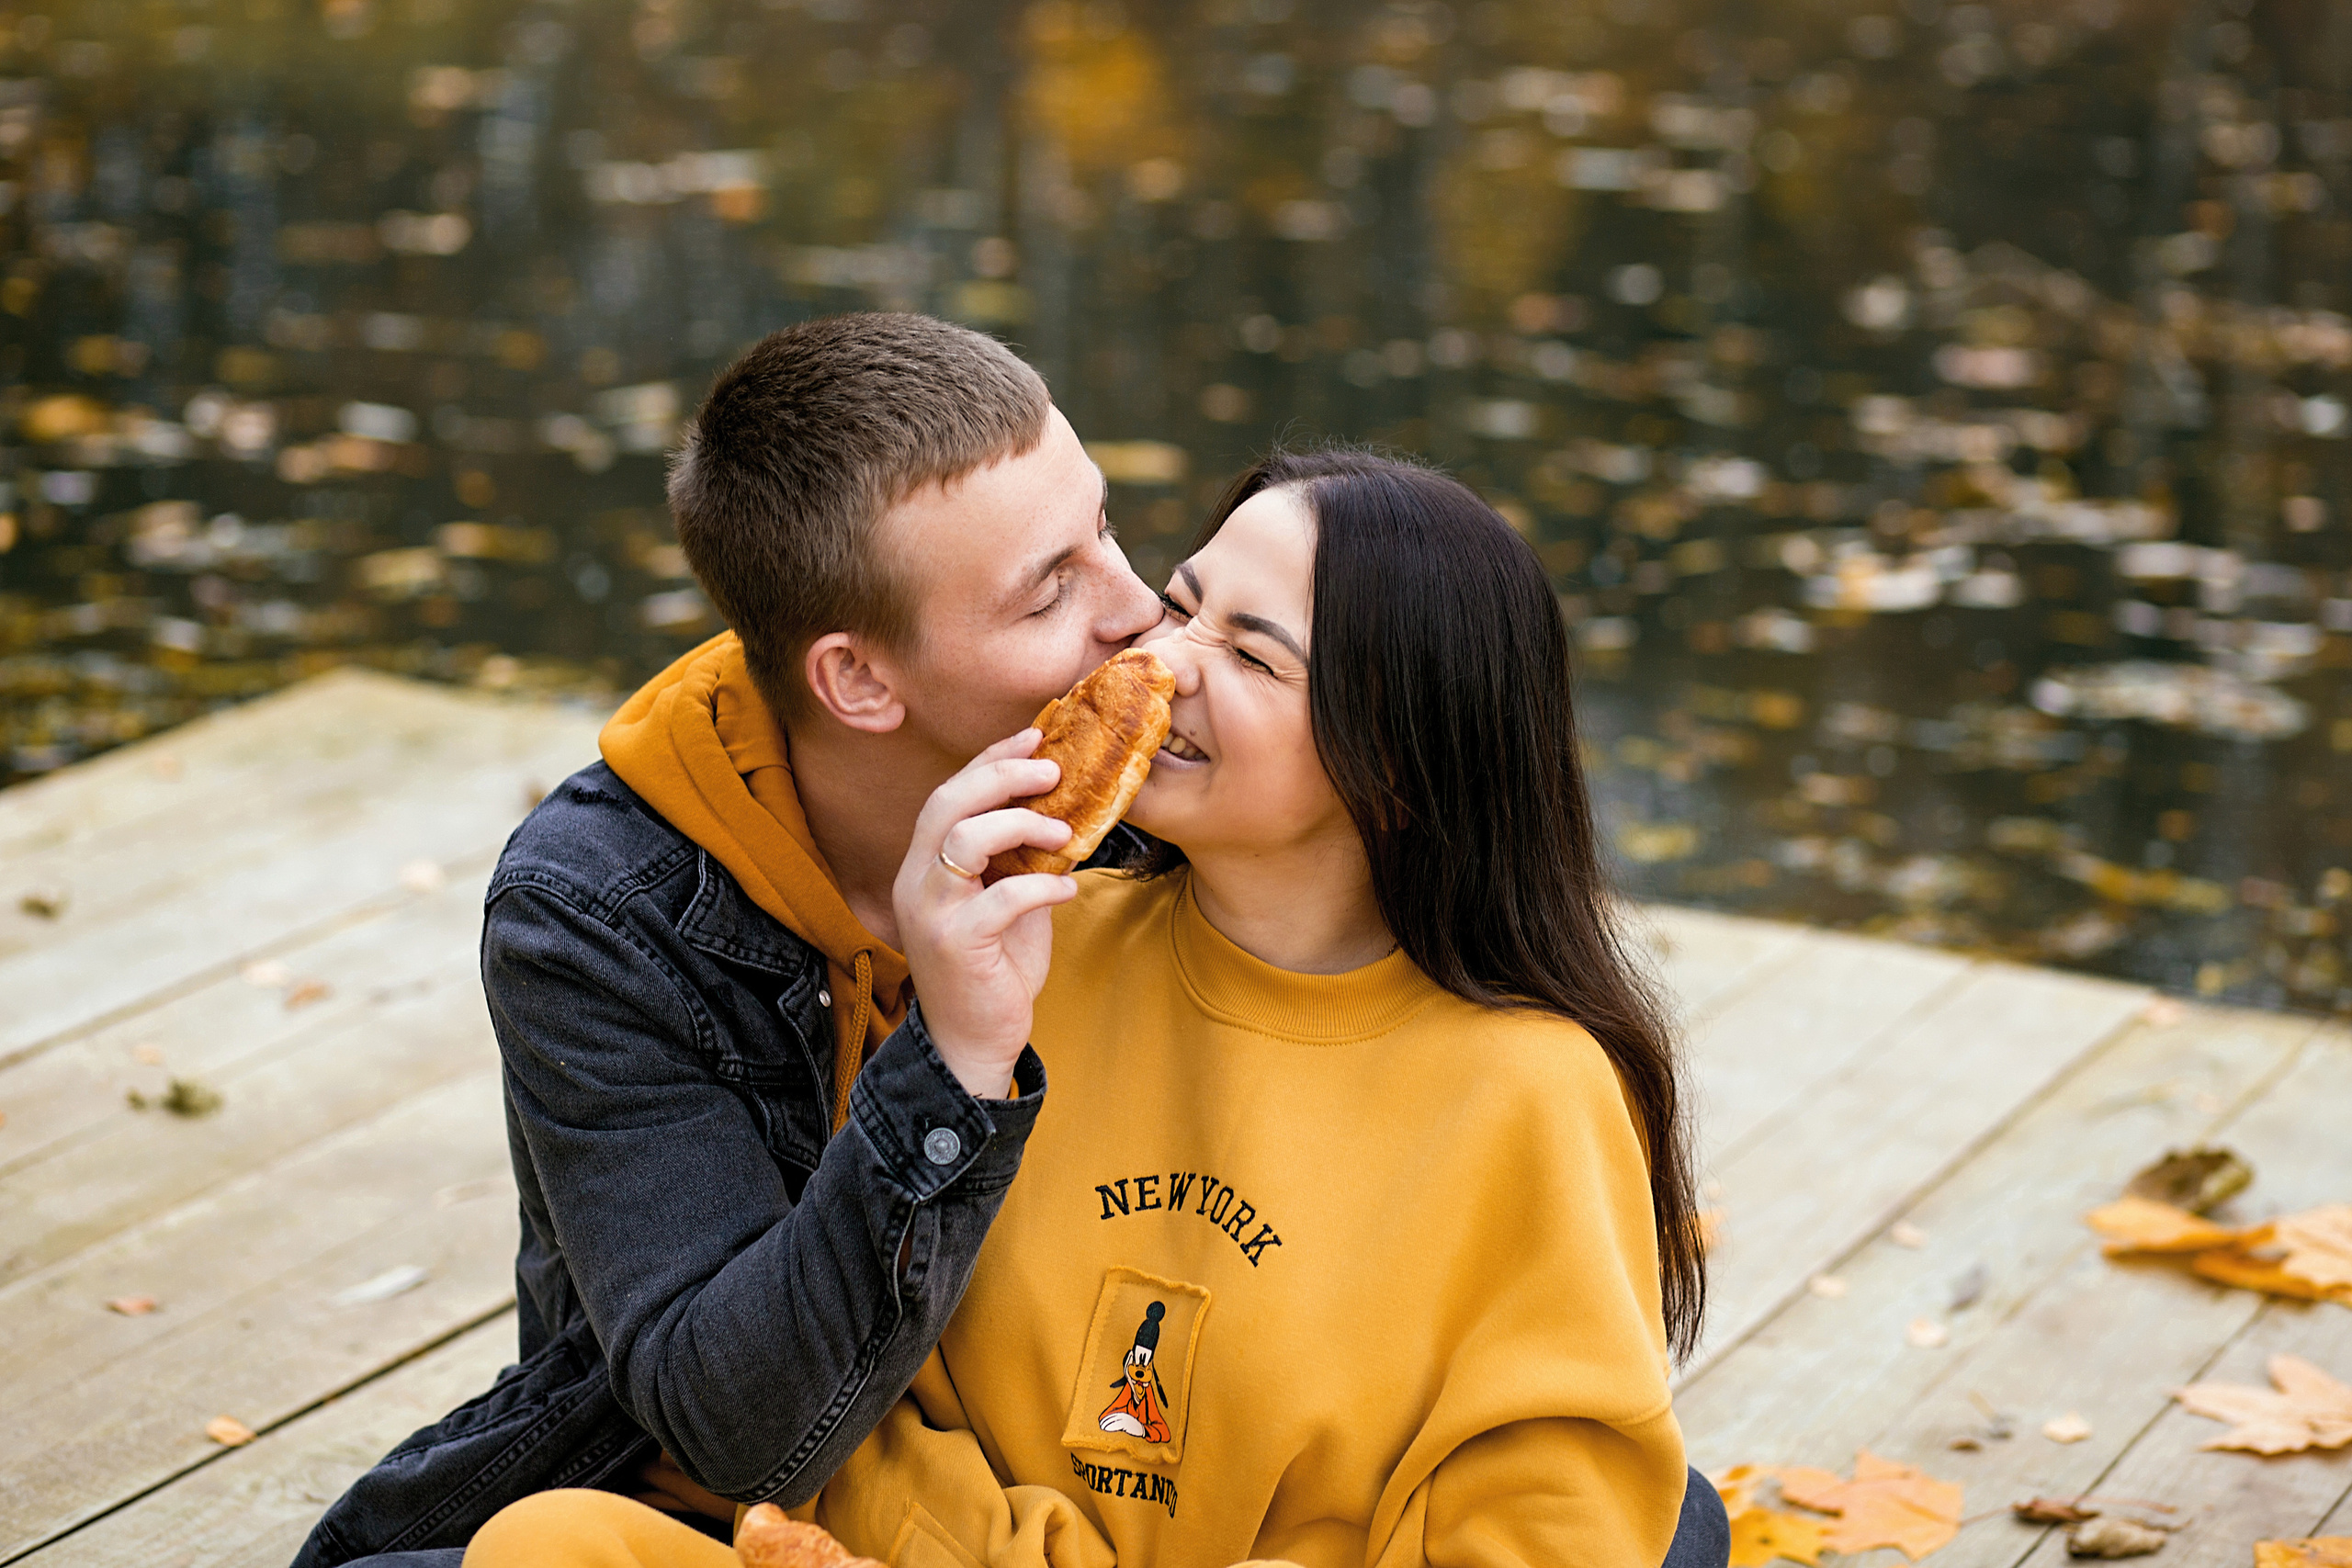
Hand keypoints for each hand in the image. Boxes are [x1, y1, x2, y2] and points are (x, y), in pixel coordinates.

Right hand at [893, 730, 1077, 1099]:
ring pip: (964, 840)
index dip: (990, 759)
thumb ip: (1019, 860)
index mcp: (924, 865)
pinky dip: (1041, 887)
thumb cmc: (994, 970)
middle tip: (1053, 768)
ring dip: (1020, 824)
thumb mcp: (1007, 903)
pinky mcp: (956, 944)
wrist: (975, 1042)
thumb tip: (1063, 811)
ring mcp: (930, 912)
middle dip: (1002, 774)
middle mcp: (916, 881)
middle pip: (948, 803)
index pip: (948, 794)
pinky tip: (1067, 890)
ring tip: (1062, 831)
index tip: (1035, 735)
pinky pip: (1001, 898)